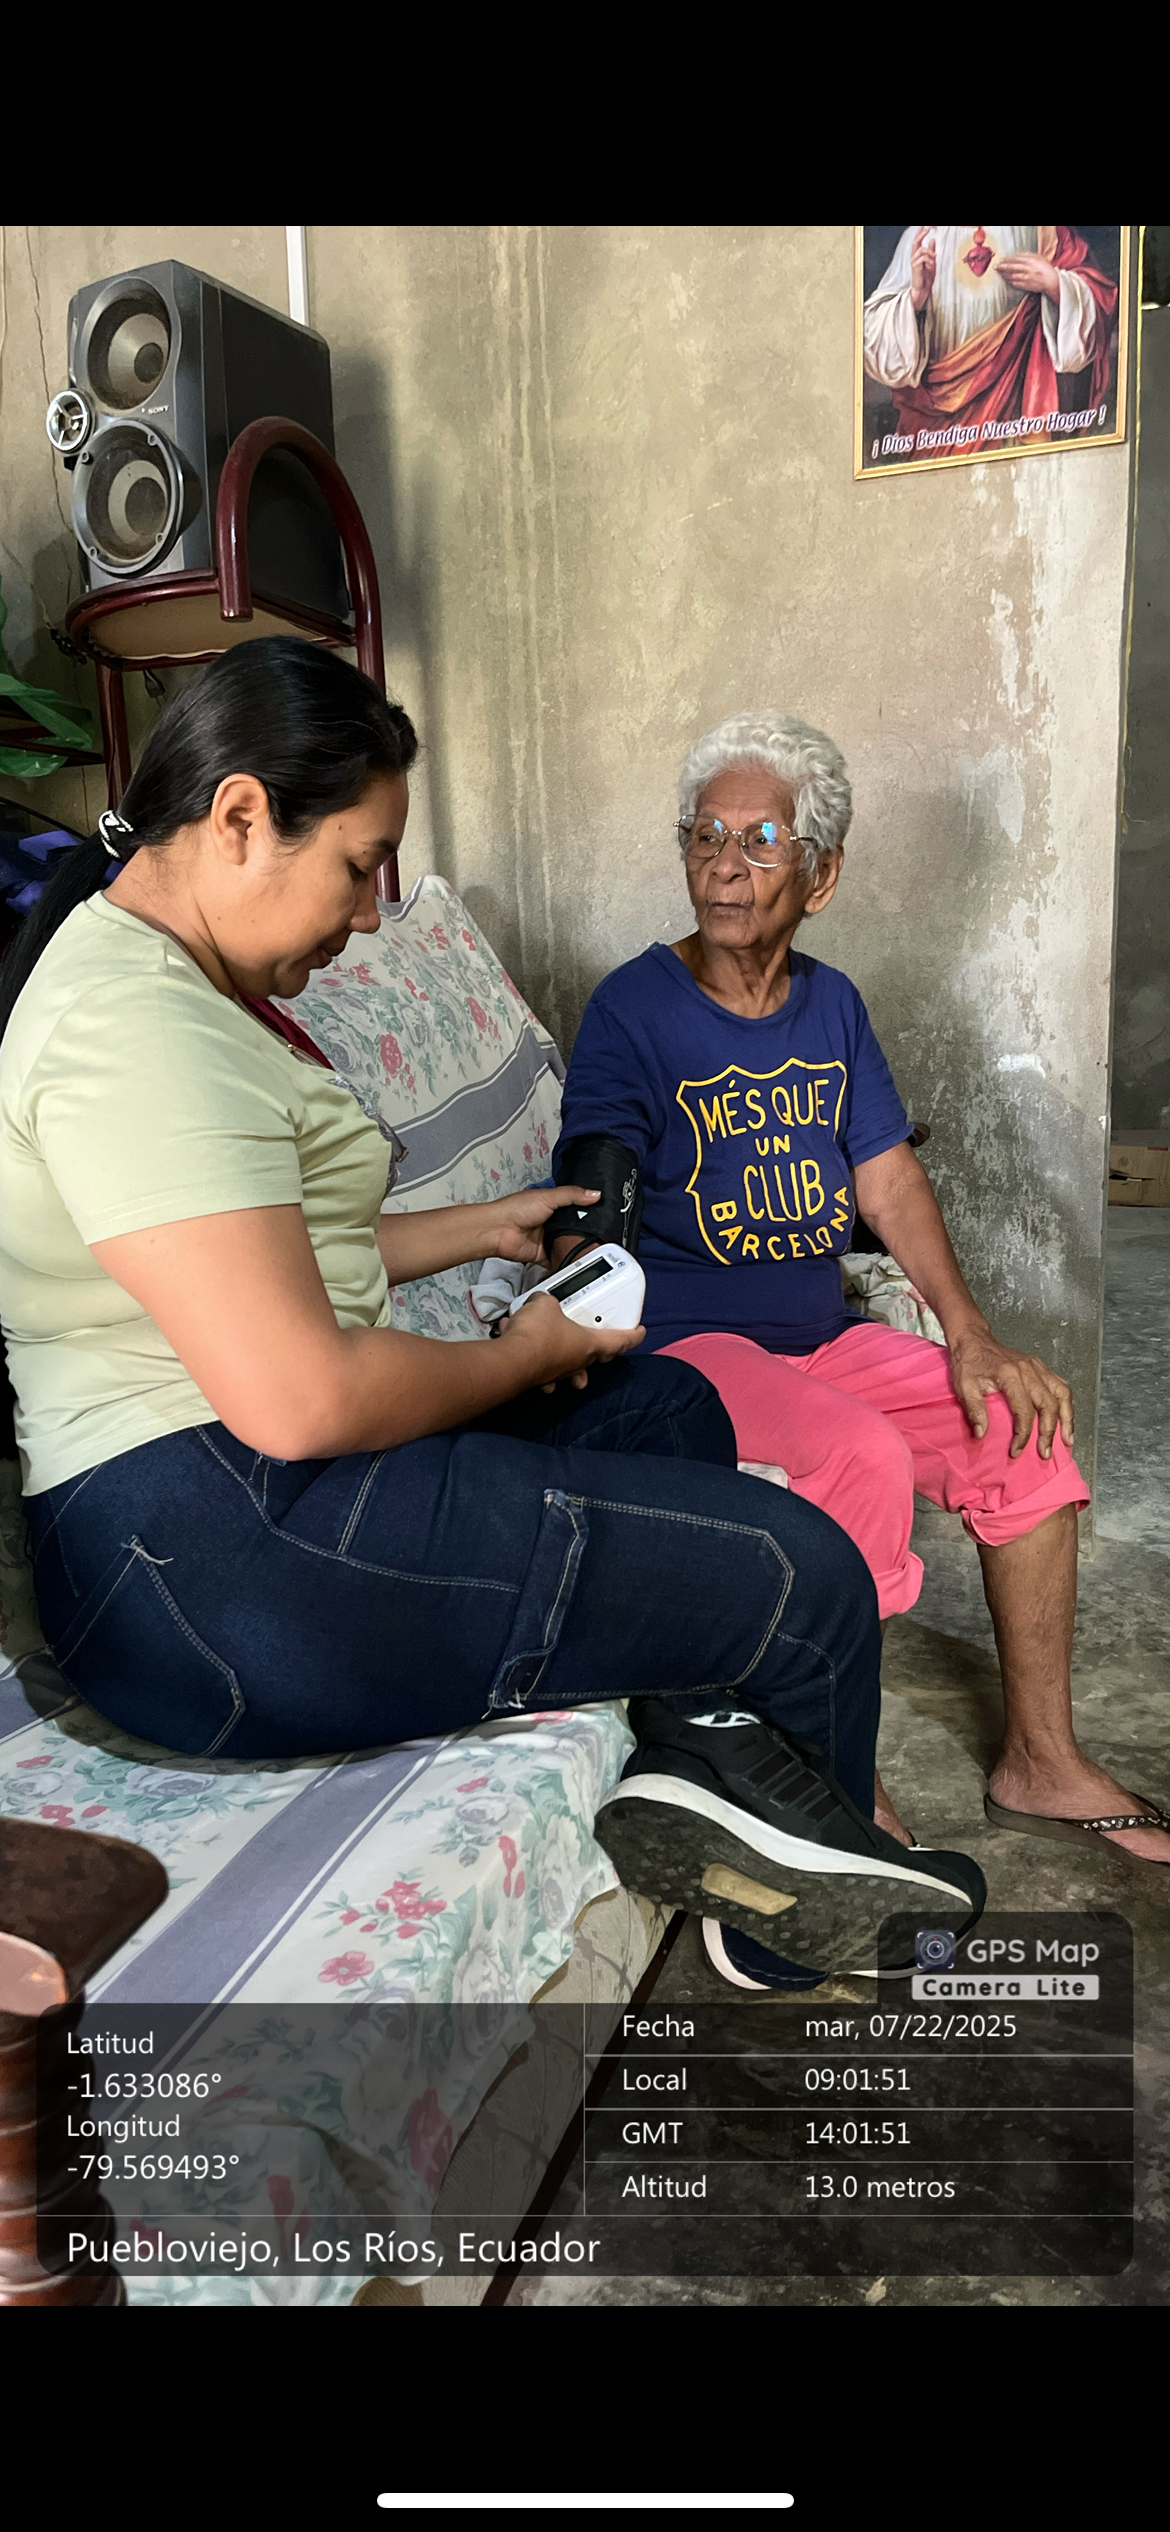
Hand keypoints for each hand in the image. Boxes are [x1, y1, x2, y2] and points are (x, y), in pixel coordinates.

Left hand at [479, 1185, 599, 1267]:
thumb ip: (572, 1195)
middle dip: (582, 1231)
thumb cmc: (514, 1209)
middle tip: (600, 1233)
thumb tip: (594, 1194)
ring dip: (574, 1247)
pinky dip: (565, 1262)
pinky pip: (557, 1260)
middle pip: (572, 1228)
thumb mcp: (548, 1196)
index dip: (586, 1210)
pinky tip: (575, 1261)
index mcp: (550, 1205)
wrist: (497, 1230)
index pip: (574, 1207)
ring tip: (591, 1248)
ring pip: (566, 1245)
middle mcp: (549, 1222)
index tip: (602, 1214)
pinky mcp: (542, 1255)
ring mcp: (545, 1239)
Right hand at [494, 1288, 643, 1392]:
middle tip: (598, 1340)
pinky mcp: (536, 1377)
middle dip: (598, 1351)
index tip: (640, 1331)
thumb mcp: (546, 1303)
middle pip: (594, 1358)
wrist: (511, 1359)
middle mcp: (576, 1362)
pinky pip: (539, 1365)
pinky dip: (532, 1353)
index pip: (620, 1341)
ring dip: (565, 1356)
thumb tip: (541, 1303)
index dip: (633, 1335)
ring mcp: (556, 1373)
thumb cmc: (538, 1333)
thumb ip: (548, 1301)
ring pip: (568, 1366)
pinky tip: (518, 1337)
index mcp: (589, 1345)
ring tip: (555, 1340)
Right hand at [909, 225, 936, 312]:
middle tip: (927, 229)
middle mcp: (914, 257)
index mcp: (917, 255)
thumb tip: (933, 240)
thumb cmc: (927, 277)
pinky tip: (932, 265)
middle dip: (921, 235)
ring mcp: (914, 262)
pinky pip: (923, 258)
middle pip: (916, 242)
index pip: (917, 241)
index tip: (923, 225)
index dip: (919, 233)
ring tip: (934, 259)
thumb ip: (932, 251)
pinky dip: (930, 260)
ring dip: (930, 253)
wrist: (923, 289)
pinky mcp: (915, 267)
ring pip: (922, 250)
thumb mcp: (932, 262)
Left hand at [948, 1324, 1073, 1460]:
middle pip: (1048, 1404)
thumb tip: (981, 1434)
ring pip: (1062, 1394)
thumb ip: (974, 1410)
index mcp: (1010, 1375)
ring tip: (1067, 1439)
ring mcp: (1037, 1367)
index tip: (1016, 1450)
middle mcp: (1028, 1370)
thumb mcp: (963, 1386)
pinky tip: (1066, 1418)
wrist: (973, 1339)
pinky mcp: (1040, 1366)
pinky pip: (1060, 1385)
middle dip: (1049, 1432)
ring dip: (1067, 1418)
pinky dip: (1066, 1403)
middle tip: (1045, 1453)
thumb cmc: (968, 1362)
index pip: (1024, 1410)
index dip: (1023, 1434)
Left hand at [996, 252, 1059, 304]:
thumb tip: (1016, 254)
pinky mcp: (1025, 286)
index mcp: (1030, 261)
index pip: (1015, 259)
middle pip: (1011, 267)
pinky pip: (1014, 283)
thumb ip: (1028, 255)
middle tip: (995, 267)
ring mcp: (1025, 278)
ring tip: (998, 273)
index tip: (1000, 260)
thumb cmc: (1045, 269)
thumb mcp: (1038, 258)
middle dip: (1002, 267)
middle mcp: (1027, 269)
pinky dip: (1009, 281)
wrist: (1051, 281)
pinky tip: (1005, 279)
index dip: (1006, 260)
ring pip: (1011, 276)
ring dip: (1003, 274)